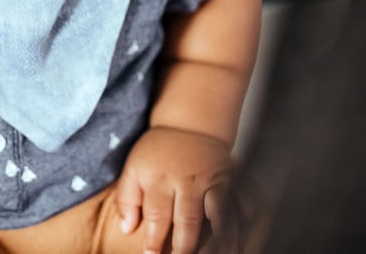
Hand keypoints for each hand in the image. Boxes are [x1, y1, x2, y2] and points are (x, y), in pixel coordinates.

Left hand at [115, 127, 236, 253]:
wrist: (190, 124)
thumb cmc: (158, 152)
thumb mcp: (133, 168)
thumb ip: (127, 198)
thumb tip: (127, 229)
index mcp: (160, 177)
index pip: (157, 215)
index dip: (155, 240)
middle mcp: (187, 179)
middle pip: (189, 220)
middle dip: (185, 247)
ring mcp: (211, 180)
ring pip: (217, 217)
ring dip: (215, 243)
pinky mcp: (229, 181)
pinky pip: (238, 207)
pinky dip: (237, 227)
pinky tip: (233, 244)